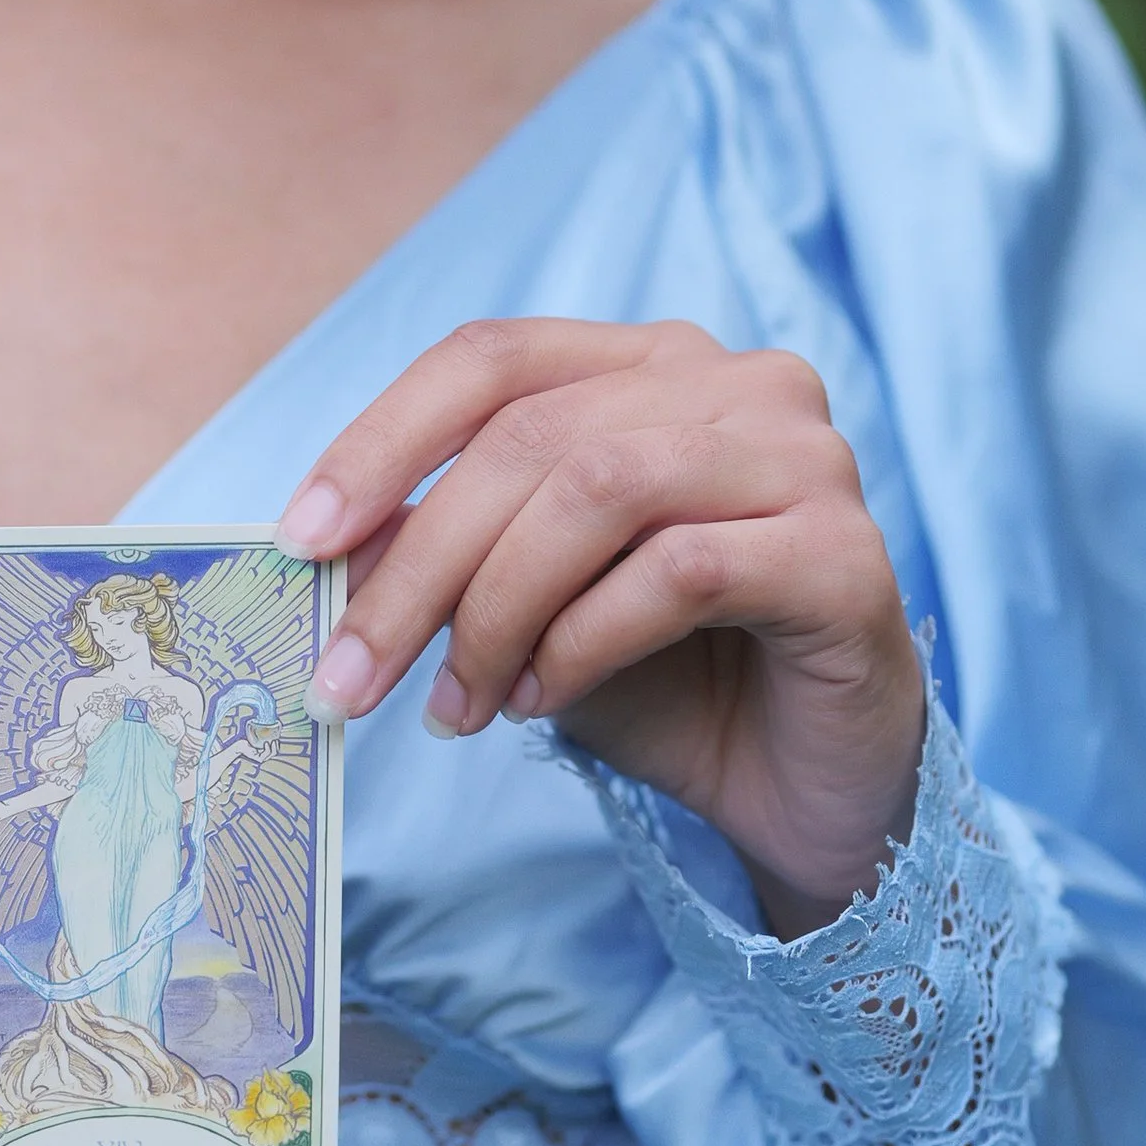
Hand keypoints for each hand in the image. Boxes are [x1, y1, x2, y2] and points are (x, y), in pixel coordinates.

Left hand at [279, 317, 923, 933]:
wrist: (799, 787)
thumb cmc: (664, 681)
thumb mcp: (524, 604)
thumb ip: (445, 552)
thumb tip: (327, 545)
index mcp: (652, 364)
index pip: (491, 358)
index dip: (381, 441)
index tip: (301, 541)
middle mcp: (739, 383)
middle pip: (531, 435)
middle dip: (418, 566)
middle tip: (351, 677)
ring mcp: (806, 457)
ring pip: (600, 490)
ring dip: (499, 610)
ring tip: (463, 702)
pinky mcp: (844, 552)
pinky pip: (681, 570)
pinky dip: (586, 640)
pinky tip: (549, 699)